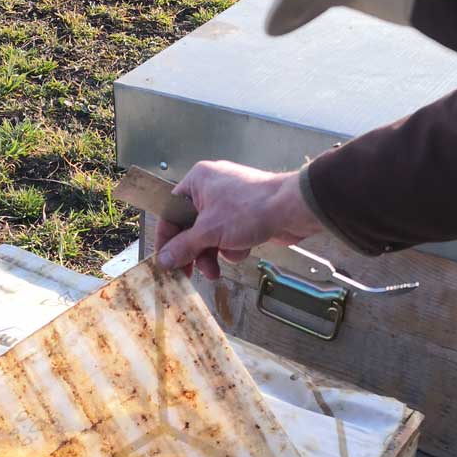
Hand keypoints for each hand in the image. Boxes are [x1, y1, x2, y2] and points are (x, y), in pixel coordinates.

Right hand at [154, 161, 321, 280]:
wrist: (293, 209)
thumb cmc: (249, 210)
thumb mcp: (209, 231)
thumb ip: (183, 247)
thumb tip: (163, 260)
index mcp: (197, 181)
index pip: (171, 213)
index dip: (167, 240)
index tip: (165, 262)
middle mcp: (211, 188)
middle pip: (191, 227)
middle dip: (194, 253)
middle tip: (189, 275)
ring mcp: (230, 202)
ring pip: (210, 235)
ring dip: (213, 254)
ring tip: (215, 270)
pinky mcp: (245, 215)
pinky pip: (228, 235)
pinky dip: (233, 246)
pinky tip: (243, 248)